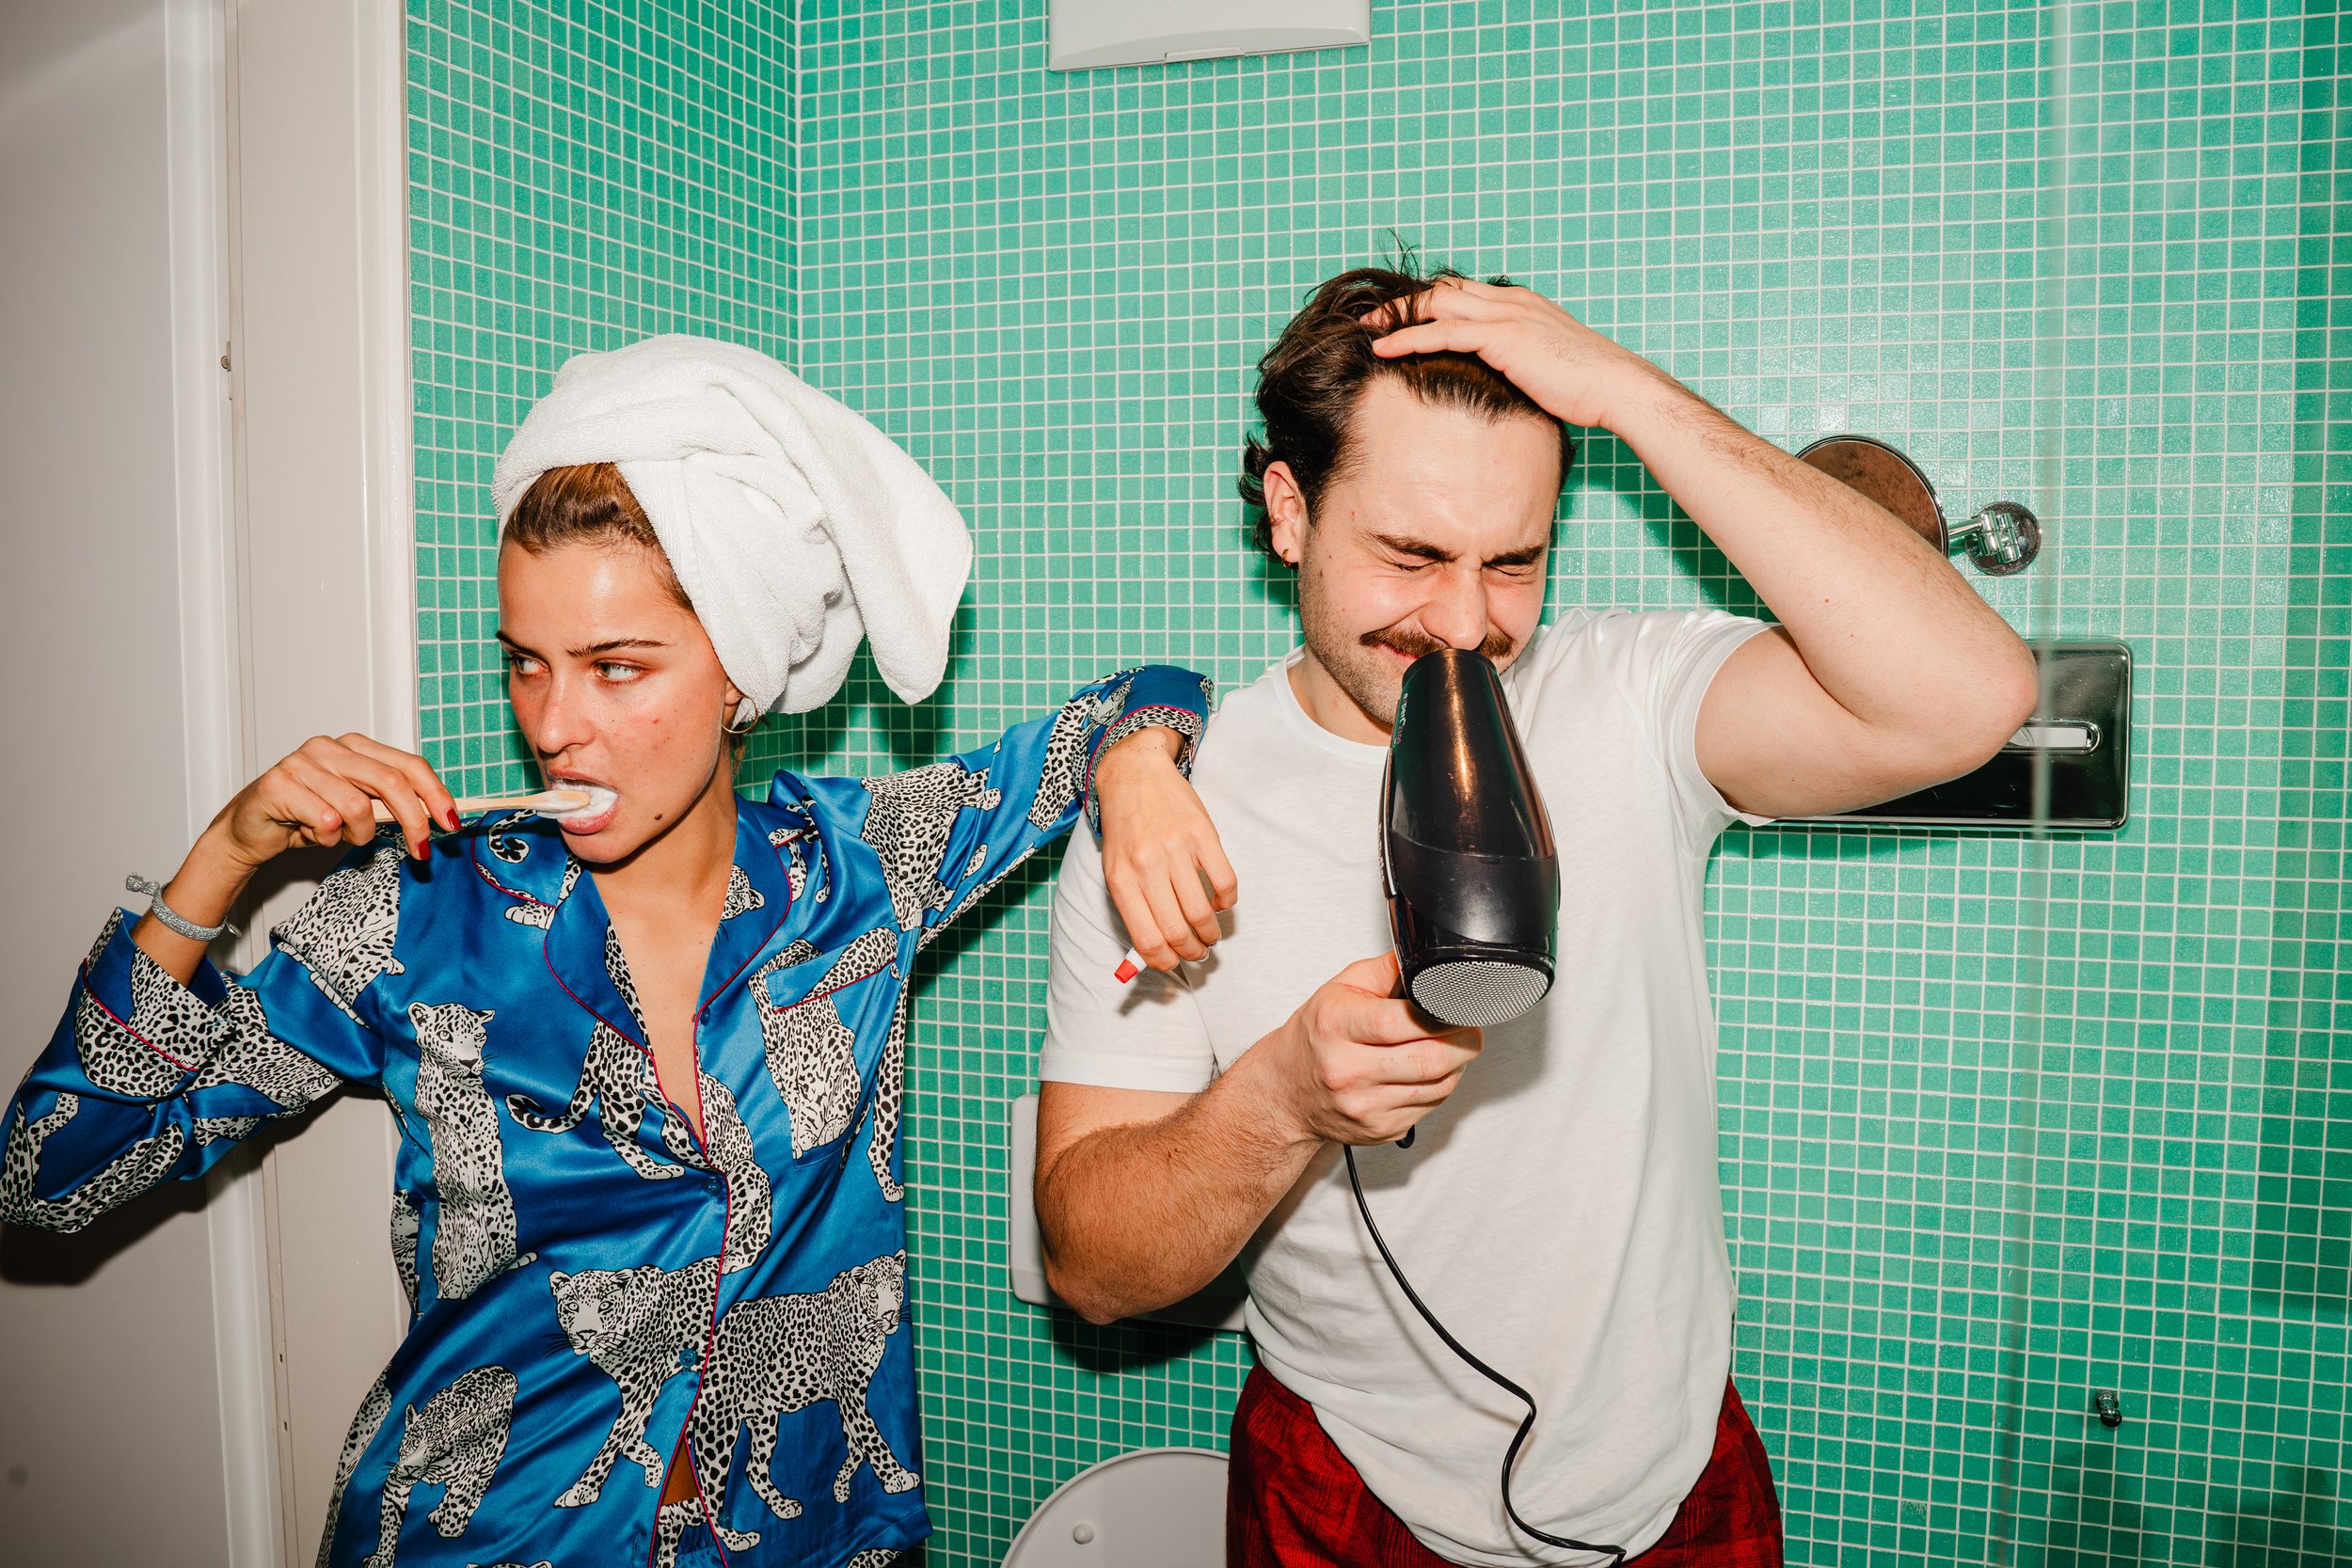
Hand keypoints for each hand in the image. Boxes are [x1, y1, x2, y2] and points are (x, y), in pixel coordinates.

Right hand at [211, 732, 457, 868]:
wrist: (251, 829)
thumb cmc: (308, 817)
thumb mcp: (358, 809)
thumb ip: (391, 804)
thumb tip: (440, 816)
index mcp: (355, 747)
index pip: (408, 764)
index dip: (436, 794)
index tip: (452, 823)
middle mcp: (329, 747)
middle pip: (391, 782)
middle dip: (414, 822)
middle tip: (421, 852)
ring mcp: (301, 762)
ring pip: (357, 807)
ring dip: (356, 835)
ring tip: (338, 835)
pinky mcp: (278, 785)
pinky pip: (324, 821)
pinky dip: (325, 838)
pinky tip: (309, 833)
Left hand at [1094, 727, 1237, 971]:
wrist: (1134, 774)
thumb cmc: (1125, 829)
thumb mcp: (1115, 869)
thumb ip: (1132, 908)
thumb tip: (1151, 953)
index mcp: (1121, 880)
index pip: (1147, 939)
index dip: (1165, 961)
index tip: (1175, 963)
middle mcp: (1147, 866)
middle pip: (1178, 931)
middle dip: (1193, 951)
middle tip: (1199, 952)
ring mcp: (1177, 849)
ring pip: (1203, 912)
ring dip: (1211, 933)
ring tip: (1211, 934)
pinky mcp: (1203, 834)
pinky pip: (1225, 882)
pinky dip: (1226, 901)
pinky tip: (1220, 901)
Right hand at [1264, 953, 1482, 1145]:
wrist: (1287, 1091)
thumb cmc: (1316, 1036)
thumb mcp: (1340, 989)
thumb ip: (1386, 969)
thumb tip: (1430, 960)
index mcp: (1336, 1027)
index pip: (1401, 1023)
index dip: (1442, 1015)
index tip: (1457, 1007)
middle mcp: (1347, 1071)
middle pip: (1429, 1060)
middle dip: (1464, 1041)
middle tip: (1468, 1027)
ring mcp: (1365, 1106)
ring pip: (1439, 1086)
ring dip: (1457, 1064)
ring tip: (1448, 1046)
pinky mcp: (1381, 1129)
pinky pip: (1431, 1106)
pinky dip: (1440, 1086)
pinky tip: (1427, 1071)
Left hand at [1366, 277, 1672, 431]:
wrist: (1616, 386)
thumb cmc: (1587, 386)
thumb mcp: (1547, 366)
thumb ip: (1520, 362)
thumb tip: (1501, 383)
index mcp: (1522, 304)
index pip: (1464, 293)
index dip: (1429, 302)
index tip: (1401, 317)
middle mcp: (1511, 301)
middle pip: (1444, 290)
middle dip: (1405, 302)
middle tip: (1372, 317)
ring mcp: (1507, 315)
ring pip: (1437, 304)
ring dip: (1398, 315)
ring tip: (1367, 328)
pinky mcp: (1502, 337)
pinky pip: (1444, 331)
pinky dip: (1409, 337)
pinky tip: (1385, 349)